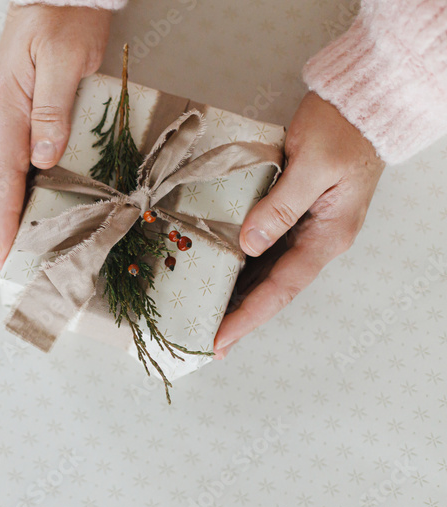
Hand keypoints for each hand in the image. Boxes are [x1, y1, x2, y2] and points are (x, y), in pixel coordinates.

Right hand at [0, 5, 111, 269]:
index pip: (4, 178)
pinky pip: (28, 154)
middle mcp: (5, 116)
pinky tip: (46, 199)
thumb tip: (45, 158)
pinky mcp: (28, 107)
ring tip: (32, 244)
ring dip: (22, 207)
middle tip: (17, 264)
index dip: (4, 220)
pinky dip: (33, 182)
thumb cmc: (61, 14)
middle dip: (10, 224)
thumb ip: (53, 109)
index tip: (2, 255)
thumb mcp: (62, 59)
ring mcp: (14, 112)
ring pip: (17, 171)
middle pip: (6, 182)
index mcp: (8, 109)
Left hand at [213, 92, 384, 357]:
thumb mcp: (312, 164)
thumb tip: (249, 244)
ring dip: (240, 298)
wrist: (362, 101)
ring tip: (208, 321)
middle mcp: (318, 239)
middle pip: (274, 289)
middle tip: (207, 344)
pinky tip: (220, 280)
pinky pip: (264, 251)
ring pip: (267, 274)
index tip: (220, 339)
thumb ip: (280, 206)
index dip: (248, 316)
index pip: (281, 288)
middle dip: (241, 317)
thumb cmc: (343, 127)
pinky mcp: (293, 214)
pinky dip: (242, 269)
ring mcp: (308, 229)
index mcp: (328, 235)